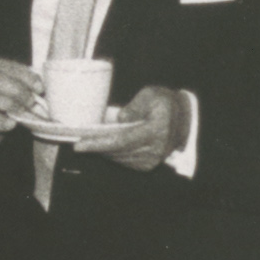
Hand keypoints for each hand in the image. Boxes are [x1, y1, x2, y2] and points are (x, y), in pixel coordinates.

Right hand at [0, 58, 42, 163]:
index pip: (4, 66)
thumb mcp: (8, 91)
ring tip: (23, 112)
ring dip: (8, 104)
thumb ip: (21, 85)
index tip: (40, 88)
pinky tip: (11, 123)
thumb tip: (40, 89)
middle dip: (17, 90)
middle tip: (32, 102)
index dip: (25, 76)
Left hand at [69, 84, 187, 170]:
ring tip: (86, 143)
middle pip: (117, 152)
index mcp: (157, 130)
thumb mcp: (151, 94)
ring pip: (119, 158)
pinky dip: (111, 154)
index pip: (122, 141)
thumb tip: (120, 118)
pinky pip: (124, 161)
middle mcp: (156, 149)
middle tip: (76, 142)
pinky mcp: (148, 165)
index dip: (98, 144)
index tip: (78, 145)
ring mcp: (153, 160)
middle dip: (95, 148)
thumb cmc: (164, 103)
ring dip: (102, 151)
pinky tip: (102, 146)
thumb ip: (136, 105)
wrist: (184, 118)